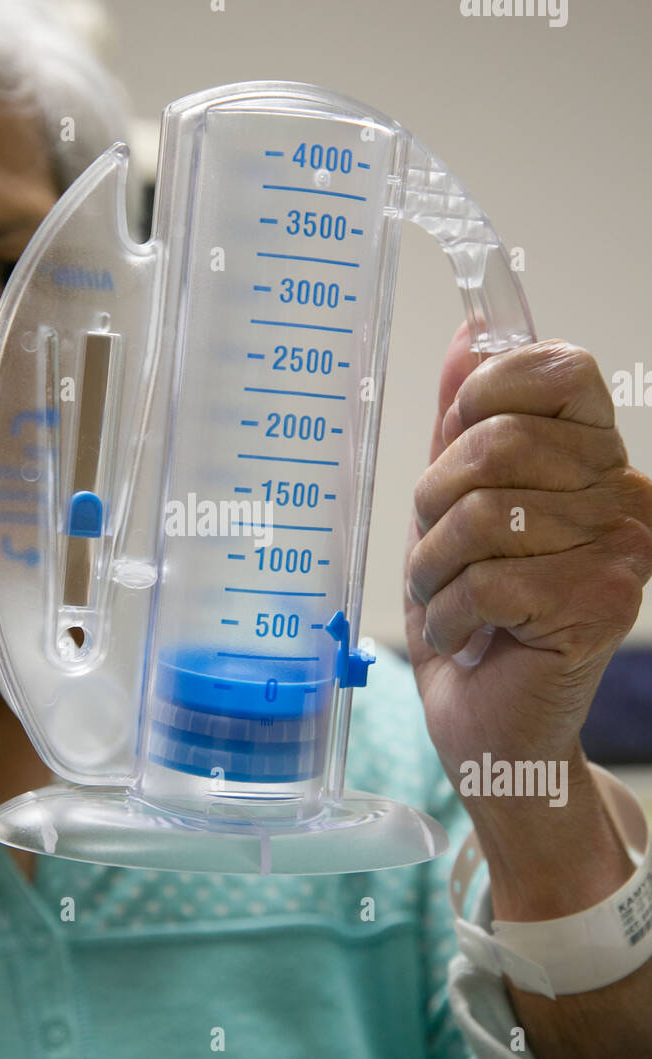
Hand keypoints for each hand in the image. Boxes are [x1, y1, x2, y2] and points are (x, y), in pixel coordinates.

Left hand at [404, 327, 651, 824]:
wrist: (491, 728)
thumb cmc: (473, 615)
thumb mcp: (452, 507)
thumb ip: (463, 420)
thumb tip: (472, 330)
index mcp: (594, 458)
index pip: (557, 367)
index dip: (484, 397)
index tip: (457, 449)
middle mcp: (623, 496)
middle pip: (501, 440)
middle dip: (435, 502)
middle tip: (441, 555)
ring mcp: (622, 551)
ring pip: (486, 513)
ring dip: (435, 569)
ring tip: (448, 601)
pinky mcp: (603, 607)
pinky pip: (490, 579)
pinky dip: (452, 615)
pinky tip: (467, 639)